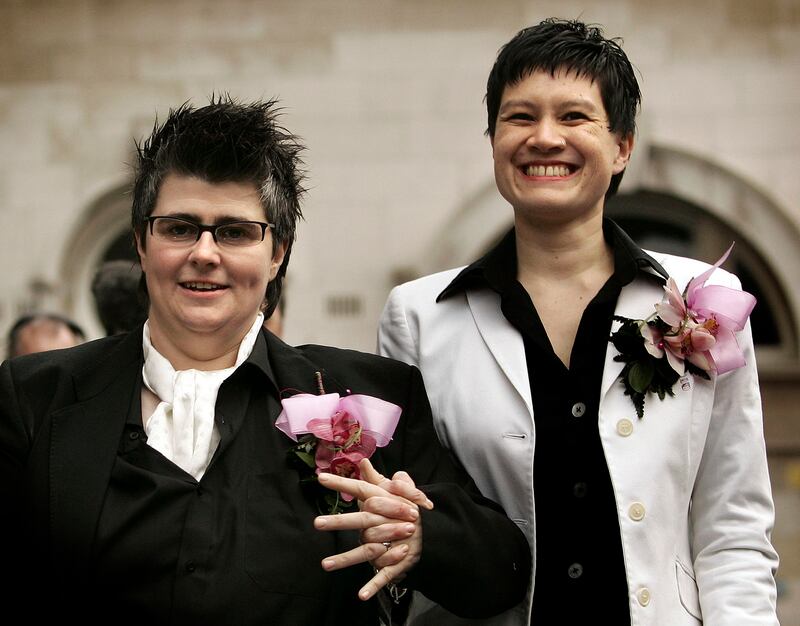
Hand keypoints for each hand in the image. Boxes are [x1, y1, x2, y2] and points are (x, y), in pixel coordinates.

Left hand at [314, 459, 431, 599]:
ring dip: (346, 559)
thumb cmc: (409, 509)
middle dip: (340, 522)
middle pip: (362, 520)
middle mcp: (386, 521)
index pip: (361, 489)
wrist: (435, 531)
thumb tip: (363, 462)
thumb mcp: (398, 490)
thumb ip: (378, 479)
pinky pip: (385, 575)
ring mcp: (391, 543)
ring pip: (367, 550)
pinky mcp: (396, 562)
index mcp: (384, 501)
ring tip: (325, 565)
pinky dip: (373, 586)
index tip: (321, 479)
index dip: (342, 483)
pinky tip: (361, 595)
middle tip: (318, 523)